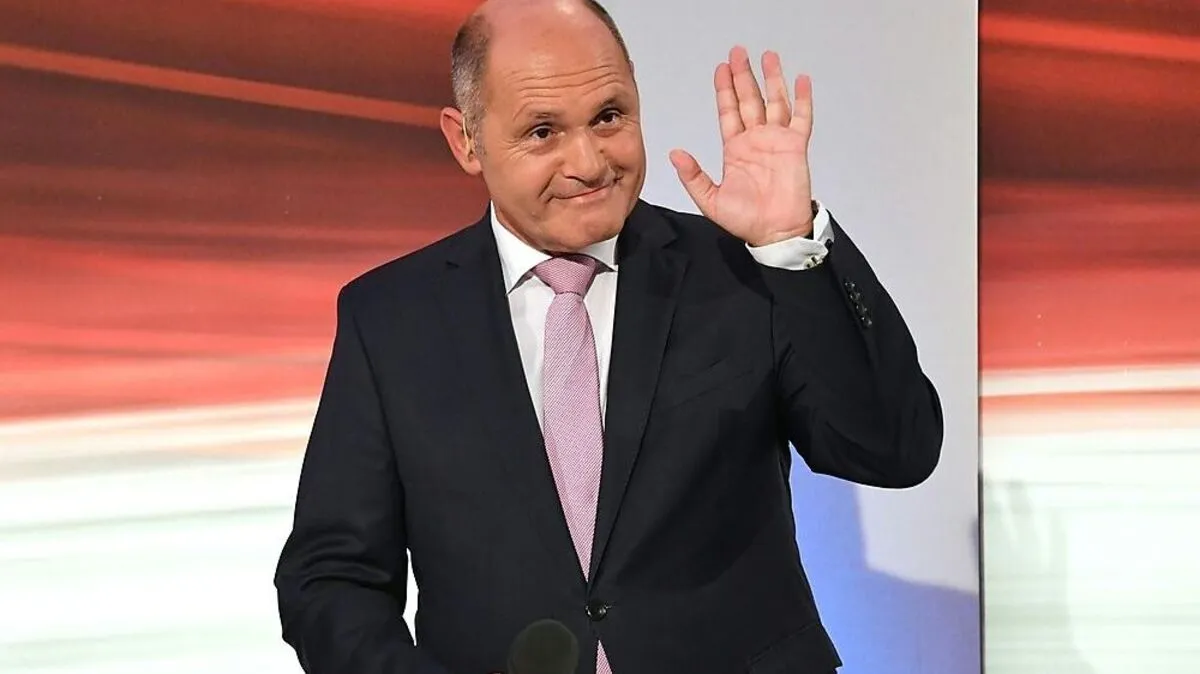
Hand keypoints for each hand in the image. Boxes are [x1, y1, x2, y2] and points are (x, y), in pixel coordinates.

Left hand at [670, 46, 814, 246]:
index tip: (721, 69)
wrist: (775, 233)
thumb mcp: (710, 200)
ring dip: (771, 79)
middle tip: (738, 53)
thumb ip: (693, 176)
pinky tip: (800, 80)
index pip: (728, 112)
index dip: (724, 90)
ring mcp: (777, 141)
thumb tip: (675, 154)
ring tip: (767, 57)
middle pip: (749, 100)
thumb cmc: (746, 221)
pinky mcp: (796, 146)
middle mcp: (756, 141)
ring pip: (774, 102)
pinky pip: (801, 117)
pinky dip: (802, 99)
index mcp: (735, 150)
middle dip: (743, 76)